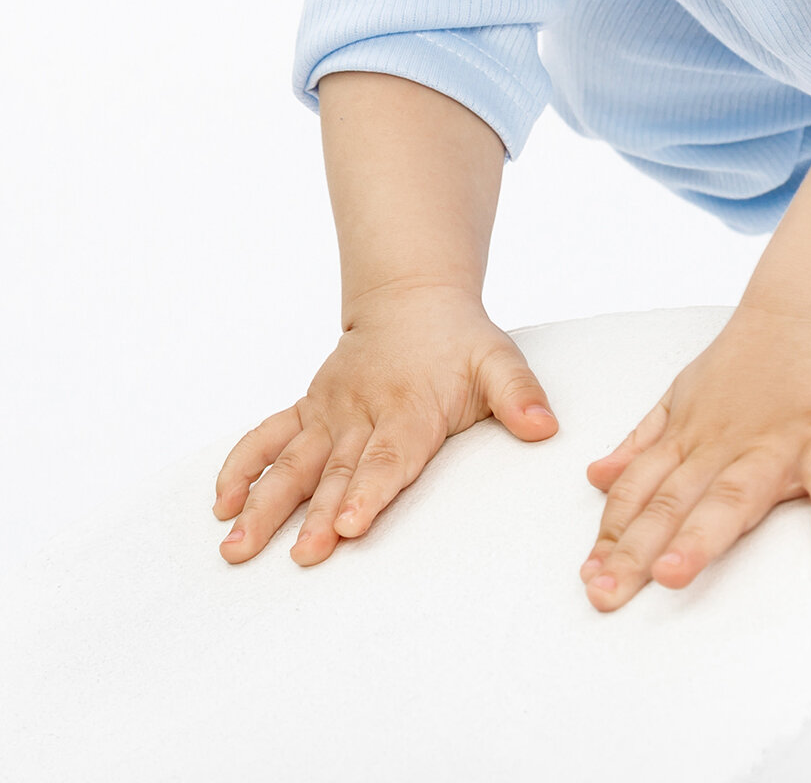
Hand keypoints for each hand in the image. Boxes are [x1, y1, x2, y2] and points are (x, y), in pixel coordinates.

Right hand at [212, 281, 558, 564]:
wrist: (414, 299)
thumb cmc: (461, 342)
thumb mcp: (499, 360)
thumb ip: (520, 395)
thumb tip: (545, 428)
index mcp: (411, 408)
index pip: (390, 457)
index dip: (369, 491)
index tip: (350, 525)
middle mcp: (362, 413)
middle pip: (337, 470)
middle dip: (315, 515)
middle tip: (301, 555)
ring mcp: (329, 412)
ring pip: (292, 462)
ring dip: (263, 503)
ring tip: (236, 546)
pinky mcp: (308, 410)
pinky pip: (267, 436)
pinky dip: (241, 466)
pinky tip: (222, 503)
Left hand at [578, 307, 810, 609]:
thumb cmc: (754, 359)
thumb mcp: (685, 395)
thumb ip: (645, 442)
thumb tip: (597, 478)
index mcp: (692, 440)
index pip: (641, 492)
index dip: (614, 535)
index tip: (590, 578)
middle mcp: (727, 448)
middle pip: (675, 503)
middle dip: (638, 549)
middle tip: (606, 593)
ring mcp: (779, 444)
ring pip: (736, 494)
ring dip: (703, 536)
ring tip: (676, 574)